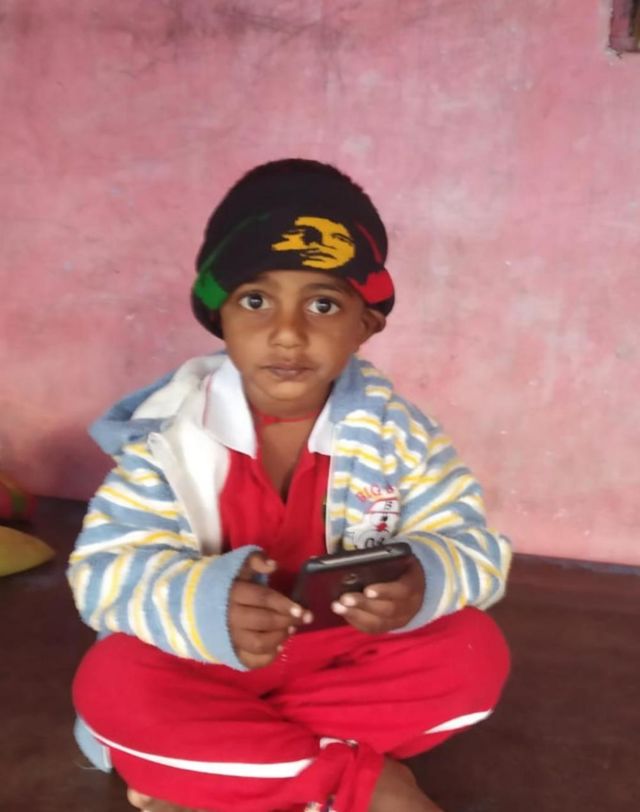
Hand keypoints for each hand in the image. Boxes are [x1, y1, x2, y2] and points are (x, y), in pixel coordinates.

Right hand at [228, 552, 311, 668]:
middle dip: (287, 620)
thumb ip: (255, 561)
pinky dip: (268, 657)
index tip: (301, 609)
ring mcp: (228, 637)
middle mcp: (230, 617)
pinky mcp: (228, 652)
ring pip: (259, 643)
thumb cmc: (224, 584)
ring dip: (279, 637)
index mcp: (233, 594)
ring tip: (291, 629)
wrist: (194, 604)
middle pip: (264, 621)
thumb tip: (273, 565)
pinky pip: (250, 661)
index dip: (284, 604)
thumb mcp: (237, 567)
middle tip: (302, 618)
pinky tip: (279, 647)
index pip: (263, 599)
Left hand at [331, 556, 424, 633]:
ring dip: (356, 615)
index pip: (401, 591)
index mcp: (414, 585)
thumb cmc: (402, 568)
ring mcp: (400, 620)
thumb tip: (360, 560)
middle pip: (387, 610)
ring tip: (337, 606)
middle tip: (344, 598)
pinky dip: (356, 621)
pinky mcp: (389, 627)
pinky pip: (372, 629)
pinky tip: (343, 613)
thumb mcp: (400, 560)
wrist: (417, 587)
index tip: (367, 589)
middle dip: (364, 604)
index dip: (384, 591)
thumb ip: (386, 560)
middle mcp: (409, 607)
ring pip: (378, 623)